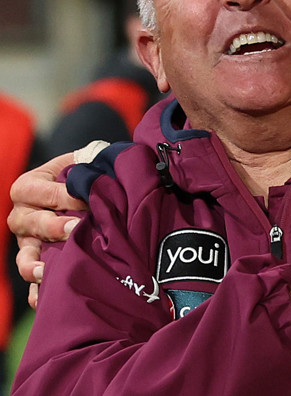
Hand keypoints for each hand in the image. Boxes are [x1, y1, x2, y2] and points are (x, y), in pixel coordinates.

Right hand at [8, 152, 86, 300]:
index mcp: (28, 186)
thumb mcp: (80, 162)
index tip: (86, 201)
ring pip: (25, 256)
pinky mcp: (37, 264)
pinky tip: (43, 299)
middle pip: (31, 223)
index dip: (64, 196)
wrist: (84, 189)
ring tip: (47, 270)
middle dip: (53, 226)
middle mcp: (22, 216)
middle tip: (74, 228)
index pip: (41, 192)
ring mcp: (27, 243)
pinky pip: (32, 282)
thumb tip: (96, 182)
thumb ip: (85, 169)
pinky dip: (36, 292)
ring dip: (35, 264)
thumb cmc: (82, 173)